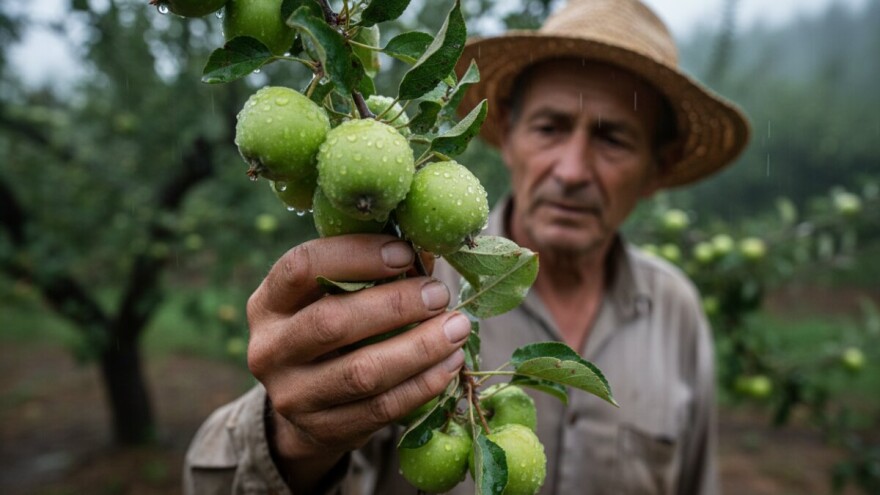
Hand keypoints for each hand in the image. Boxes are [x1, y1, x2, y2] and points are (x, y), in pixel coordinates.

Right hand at [246, 234, 468, 489]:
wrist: (304, 406)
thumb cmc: (329, 328)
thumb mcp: (328, 296)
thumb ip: (368, 270)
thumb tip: (427, 248)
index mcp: (268, 303)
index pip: (301, 267)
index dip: (355, 255)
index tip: (403, 253)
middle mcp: (270, 350)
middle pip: (332, 322)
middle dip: (395, 305)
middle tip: (439, 293)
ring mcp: (293, 396)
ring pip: (362, 373)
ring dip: (419, 347)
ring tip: (456, 327)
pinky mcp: (323, 430)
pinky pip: (381, 408)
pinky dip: (423, 384)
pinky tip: (450, 362)